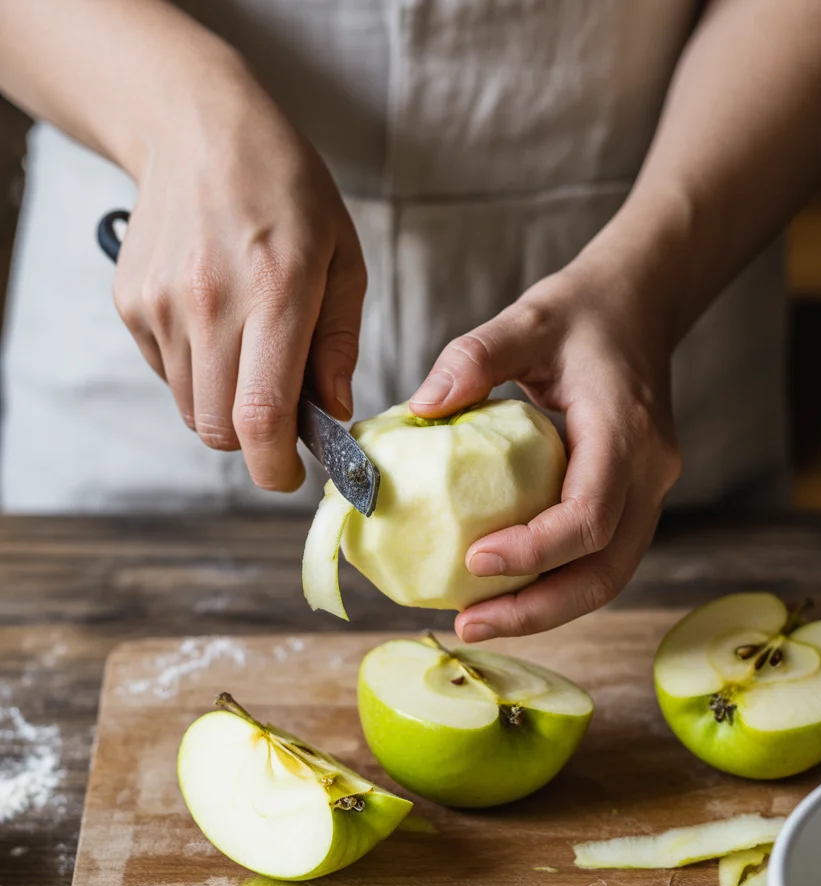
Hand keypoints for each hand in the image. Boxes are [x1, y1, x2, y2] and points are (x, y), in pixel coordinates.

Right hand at [112, 58, 365, 490]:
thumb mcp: (342, 258)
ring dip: (227, 406)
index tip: (289, 474)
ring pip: (193, 409)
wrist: (198, 130)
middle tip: (281, 414)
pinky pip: (168, 375)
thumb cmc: (287, 192)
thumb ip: (338, 343)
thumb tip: (333, 412)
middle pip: (220, 429)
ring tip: (250, 354)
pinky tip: (216, 325)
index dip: (274, 467)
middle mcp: (211, 303)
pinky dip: (198, 373)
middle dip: (254, 443)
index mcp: (276, 292)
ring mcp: (162, 305)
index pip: (262, 416)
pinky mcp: (132, 305)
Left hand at [409, 255, 681, 640]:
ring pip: (608, 578)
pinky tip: (503, 592)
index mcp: (626, 431)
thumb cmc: (582, 313)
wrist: (640, 307)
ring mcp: (649, 494)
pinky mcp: (633, 502)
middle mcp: (649, 473)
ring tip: (477, 623)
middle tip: (468, 626)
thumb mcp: (527, 317)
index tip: (474, 562)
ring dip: (545, 610)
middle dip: (537, 611)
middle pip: (606, 571)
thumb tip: (419, 408)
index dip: (534, 550)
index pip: (590, 515)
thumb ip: (474, 357)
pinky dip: (554, 586)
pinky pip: (600, 560)